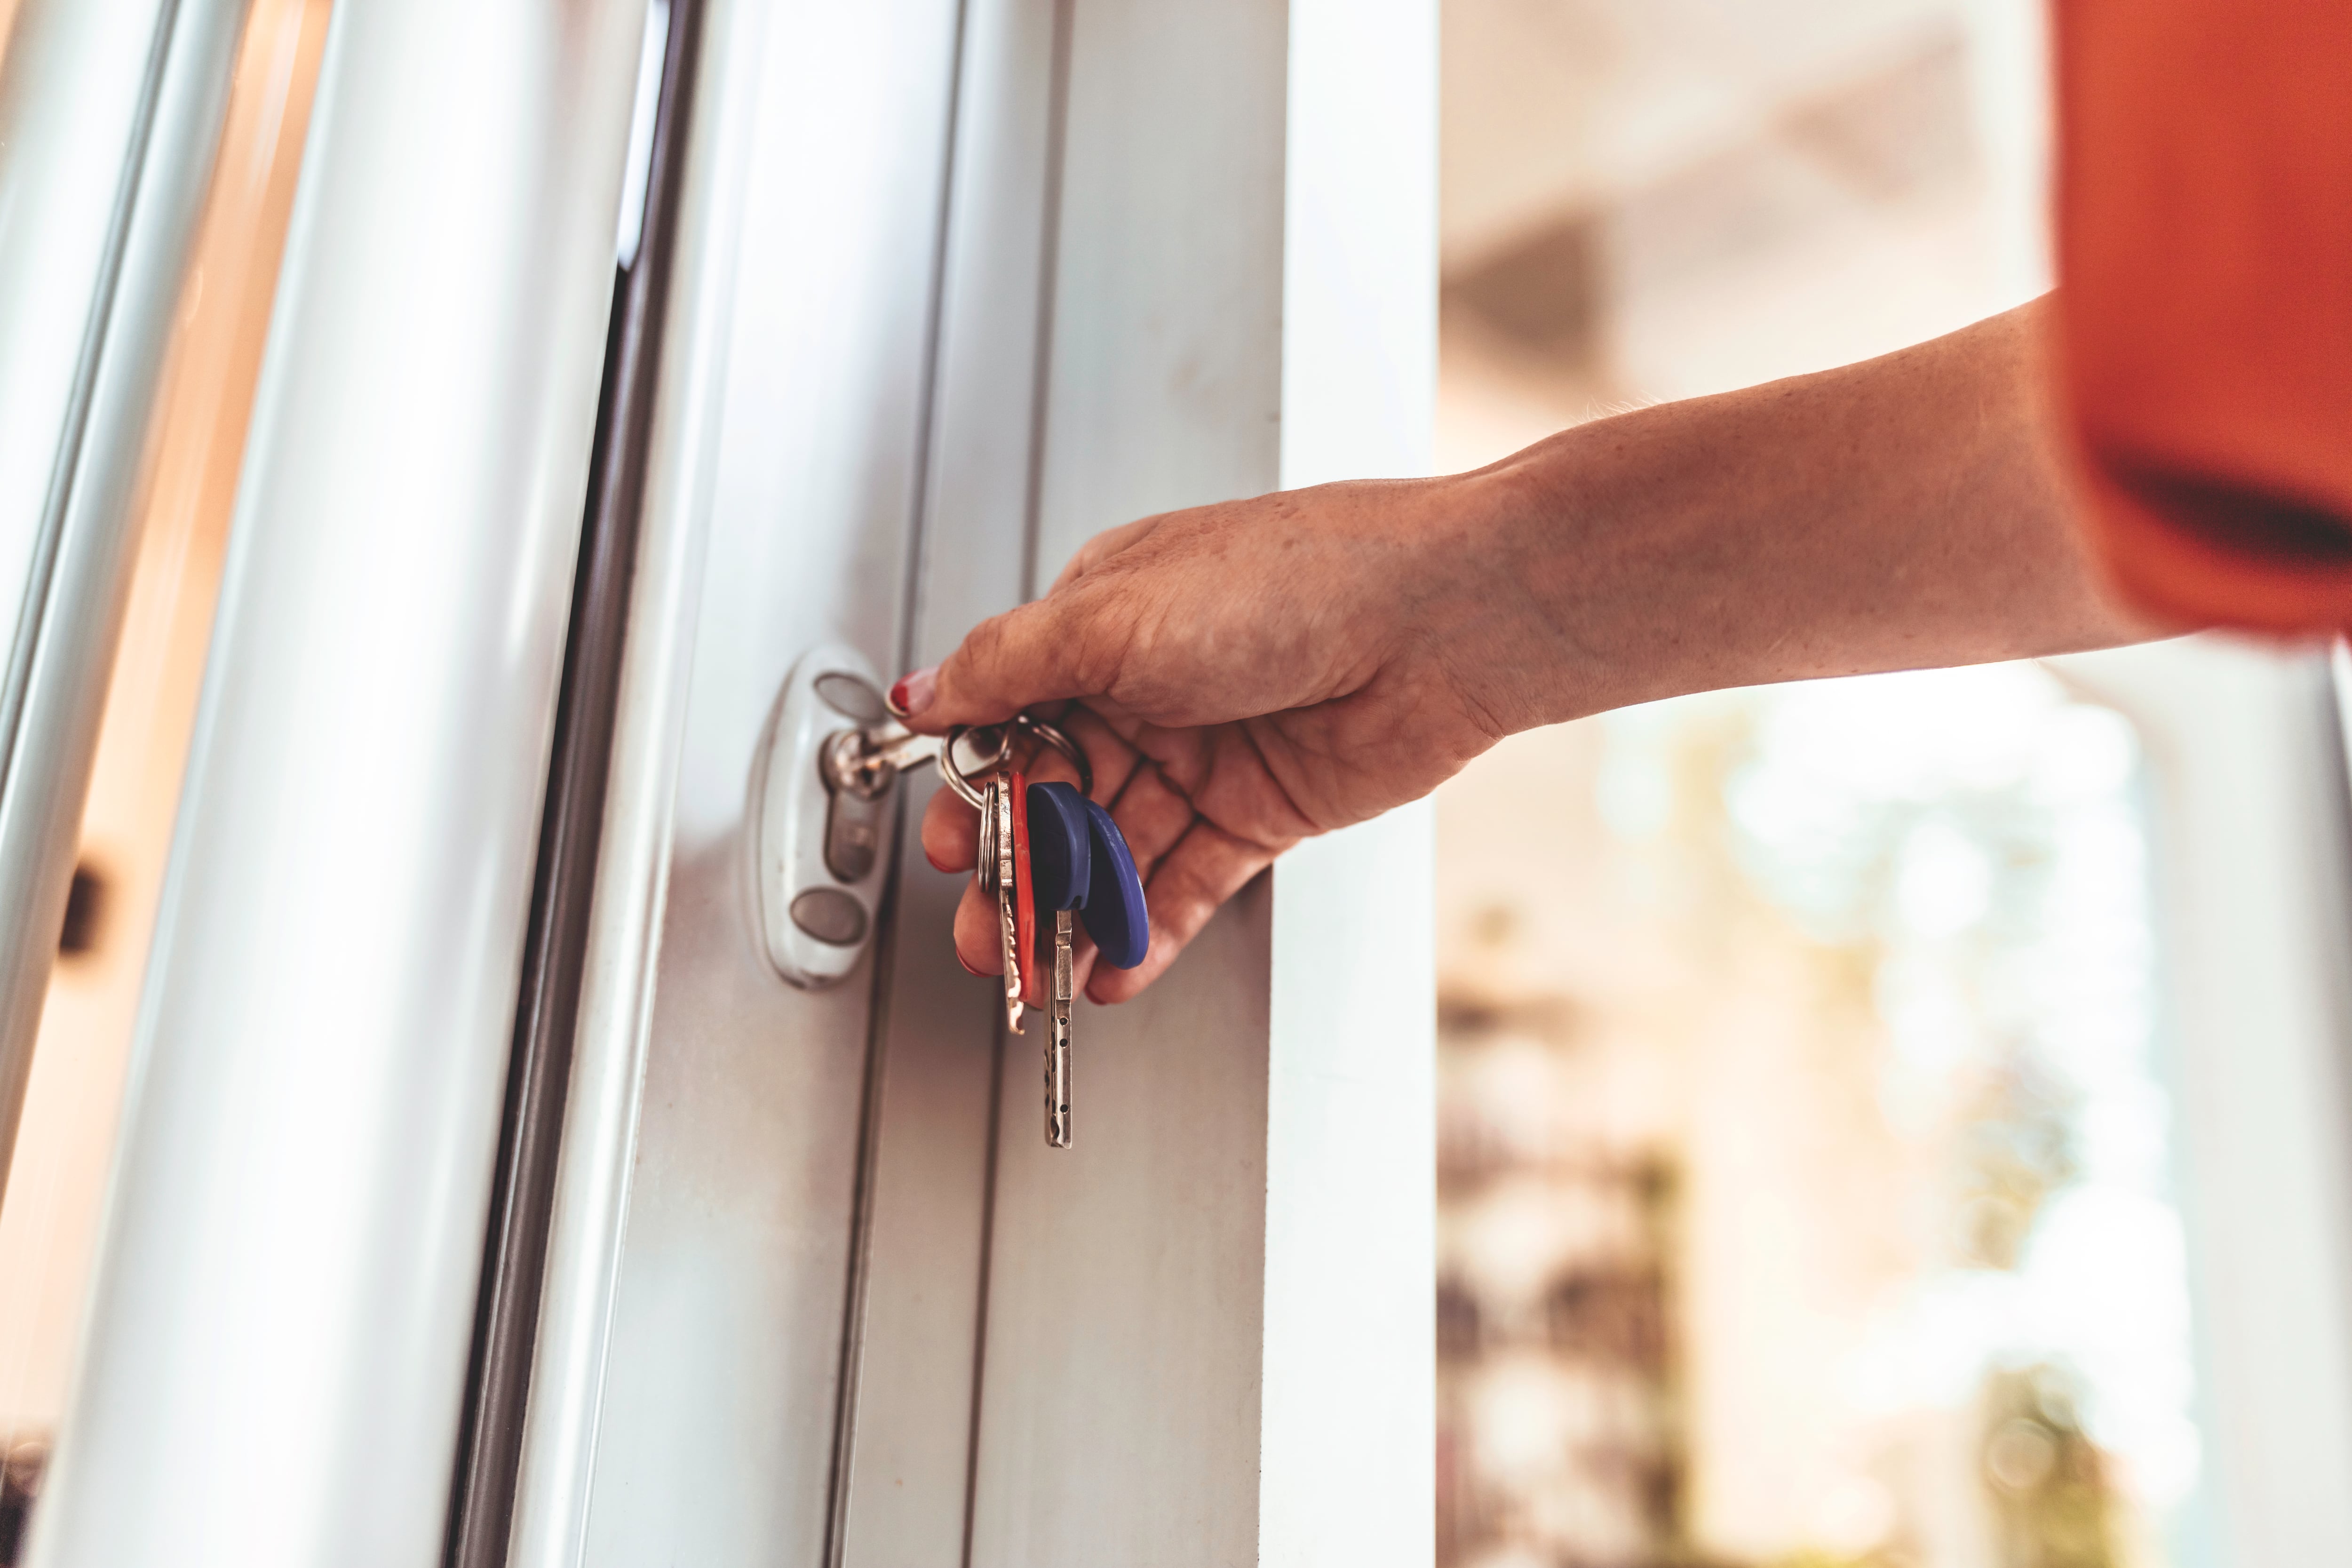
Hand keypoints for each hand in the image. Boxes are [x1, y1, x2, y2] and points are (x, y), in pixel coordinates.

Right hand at [900, 473, 1521, 1002]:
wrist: (1439, 619)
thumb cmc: (1293, 579)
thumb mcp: (1112, 612)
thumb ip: (1006, 664)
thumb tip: (924, 691)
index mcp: (1100, 624)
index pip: (1010, 720)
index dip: (978, 790)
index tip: (953, 845)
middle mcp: (1148, 689)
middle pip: (1057, 798)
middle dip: (1016, 870)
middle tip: (986, 928)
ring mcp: (1204, 755)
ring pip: (1115, 851)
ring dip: (1072, 912)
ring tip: (1038, 967)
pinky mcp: (1260, 814)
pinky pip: (1185, 884)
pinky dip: (1144, 930)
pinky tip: (1110, 967)